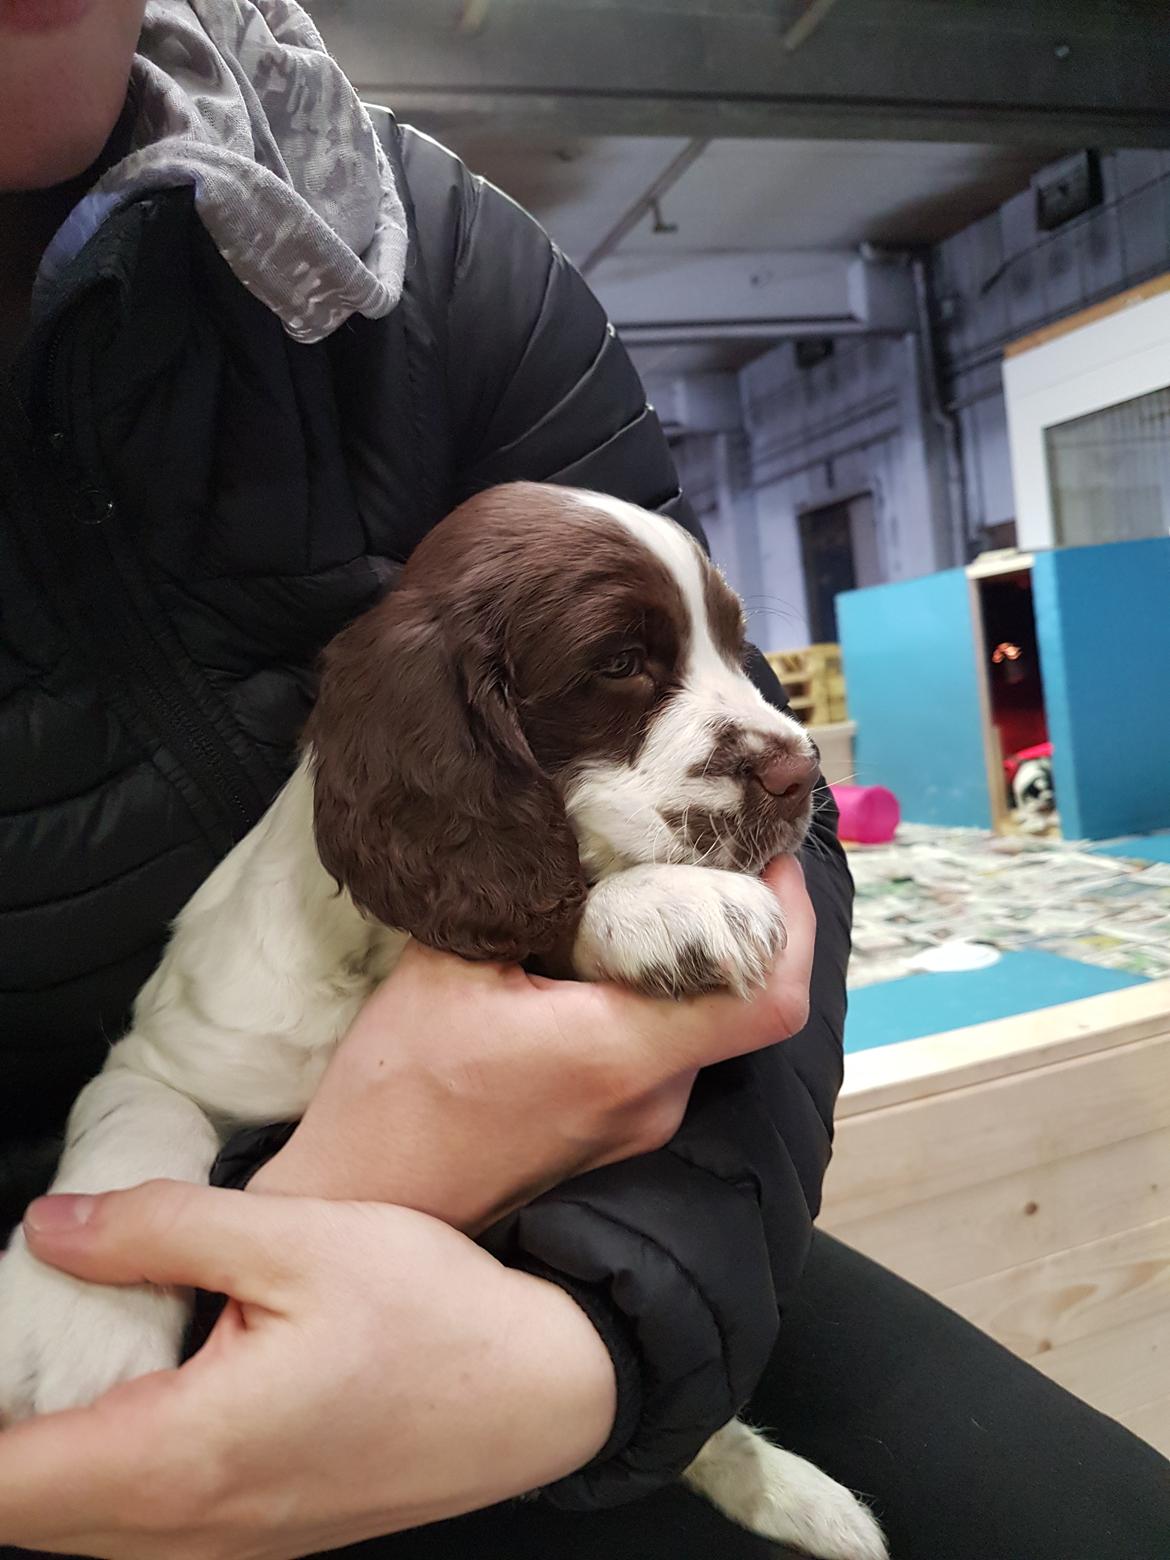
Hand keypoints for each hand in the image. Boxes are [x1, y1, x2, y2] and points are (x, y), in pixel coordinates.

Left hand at [0, 1180, 617, 1559]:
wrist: (542, 1389)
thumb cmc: (435, 1315)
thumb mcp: (300, 1237)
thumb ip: (160, 1228)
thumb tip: (51, 1227)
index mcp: (185, 1454)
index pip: (4, 1483)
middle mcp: (192, 1529)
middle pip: (26, 1518)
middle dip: (3, 1430)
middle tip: (23, 1327)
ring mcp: (229, 1548)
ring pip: (77, 1532)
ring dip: (45, 1459)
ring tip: (62, 1358)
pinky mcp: (260, 1540)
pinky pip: (135, 1531)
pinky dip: (100, 1473)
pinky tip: (133, 1396)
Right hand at [252, 856, 813, 1229]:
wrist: (368, 1202)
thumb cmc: (396, 1093)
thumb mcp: (448, 967)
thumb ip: (526, 898)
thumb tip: (575, 832)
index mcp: (623, 1053)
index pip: (767, 997)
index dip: (791, 922)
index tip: (771, 856)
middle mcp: (655, 1098)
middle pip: (739, 997)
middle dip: (731, 918)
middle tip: (698, 844)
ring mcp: (640, 1123)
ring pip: (699, 1021)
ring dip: (687, 957)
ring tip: (638, 885)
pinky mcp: (617, 1131)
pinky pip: (663, 1048)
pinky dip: (653, 994)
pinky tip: (597, 951)